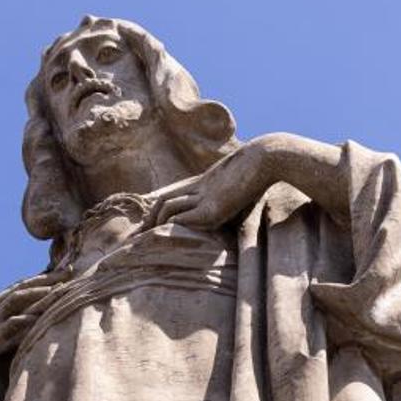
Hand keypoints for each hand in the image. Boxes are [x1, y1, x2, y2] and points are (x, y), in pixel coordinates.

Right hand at [0, 268, 71, 376]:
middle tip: (72, 268)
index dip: (41, 278)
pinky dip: (24, 320)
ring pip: (18, 301)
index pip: (20, 288)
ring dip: (40, 293)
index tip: (62, 269)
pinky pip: (8, 327)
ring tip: (62, 286)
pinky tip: (39, 317)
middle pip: (24, 288)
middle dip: (48, 278)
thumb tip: (12, 335)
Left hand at [147, 139, 274, 230]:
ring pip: (165, 207)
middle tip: (134, 240)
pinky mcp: (210, 208)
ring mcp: (202, 197)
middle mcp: (197, 190)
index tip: (143, 230)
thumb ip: (230, 201)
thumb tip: (229, 215)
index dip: (155, 213)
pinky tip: (167, 237)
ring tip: (147, 242)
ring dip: (155, 226)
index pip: (169, 197)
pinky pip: (179, 216)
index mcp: (202, 185)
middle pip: (161, 202)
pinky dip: (170, 226)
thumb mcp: (242, 189)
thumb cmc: (261, 174)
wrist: (266, 159)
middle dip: (147, 222)